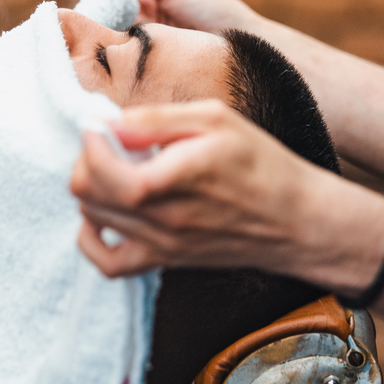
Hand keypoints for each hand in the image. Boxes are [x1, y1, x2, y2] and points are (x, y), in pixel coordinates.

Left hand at [70, 100, 323, 276]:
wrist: (297, 221)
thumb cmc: (261, 163)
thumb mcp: (215, 120)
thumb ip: (156, 120)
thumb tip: (109, 123)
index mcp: (176, 178)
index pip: (103, 169)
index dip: (91, 141)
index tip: (100, 124)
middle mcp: (164, 218)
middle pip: (86, 193)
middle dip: (86, 159)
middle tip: (109, 142)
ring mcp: (162, 244)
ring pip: (91, 219)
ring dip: (91, 188)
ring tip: (116, 168)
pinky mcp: (164, 260)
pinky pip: (108, 264)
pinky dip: (92, 238)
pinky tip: (102, 213)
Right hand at [78, 0, 256, 31]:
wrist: (240, 44)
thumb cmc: (212, 8)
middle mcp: (154, 11)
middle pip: (117, 1)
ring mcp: (151, 33)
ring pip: (117, 22)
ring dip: (100, 15)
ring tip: (82, 10)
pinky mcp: (149, 55)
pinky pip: (125, 44)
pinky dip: (110, 37)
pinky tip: (96, 33)